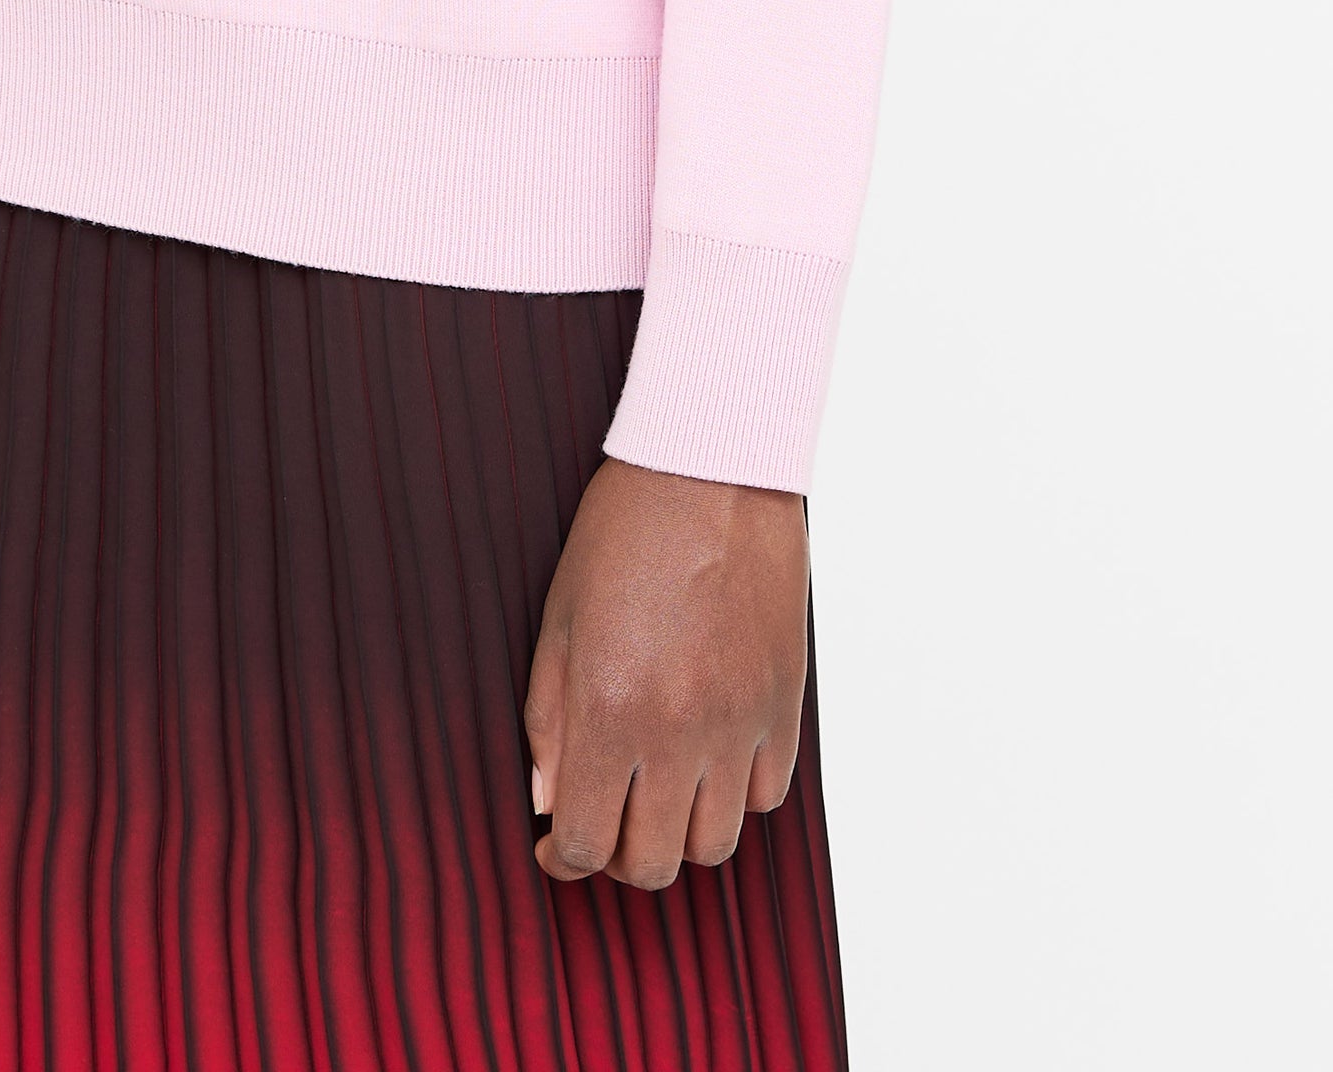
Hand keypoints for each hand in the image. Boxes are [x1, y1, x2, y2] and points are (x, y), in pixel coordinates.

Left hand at [523, 456, 807, 887]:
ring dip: (679, 831)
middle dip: (618, 853)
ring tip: (657, 790)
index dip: (561, 857)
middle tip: (604, 817)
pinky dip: (733, 795)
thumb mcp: (558, 619)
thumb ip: (549, 720)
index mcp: (609, 709)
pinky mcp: (784, 705)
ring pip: (715, 844)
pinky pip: (764, 796)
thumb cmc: (621, 533)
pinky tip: (707, 756)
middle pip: (654, 863)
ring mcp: (740, 723)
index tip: (553, 846)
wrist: (711, 469)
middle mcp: (679, 731)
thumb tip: (548, 800)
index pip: (586, 841)